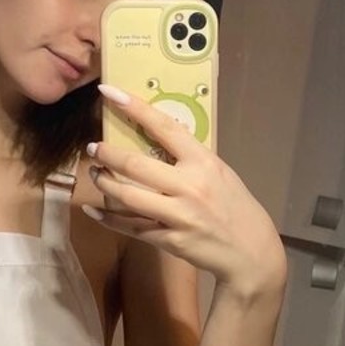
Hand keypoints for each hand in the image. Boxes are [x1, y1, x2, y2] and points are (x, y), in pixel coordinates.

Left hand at [86, 86, 286, 297]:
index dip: (134, 108)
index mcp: (204, 162)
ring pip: (128, 196)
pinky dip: (109, 219)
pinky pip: (132, 227)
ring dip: (105, 183)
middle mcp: (189, 186)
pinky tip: (94, 210)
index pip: (164, 127)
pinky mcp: (170, 240)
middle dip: (107, 154)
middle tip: (92, 148)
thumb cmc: (236, 207)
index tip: (108, 92)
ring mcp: (178, 215)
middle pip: (136, 165)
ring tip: (94, 174)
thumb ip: (191, 159)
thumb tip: (159, 141)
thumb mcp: (220, 173)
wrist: (252, 253)